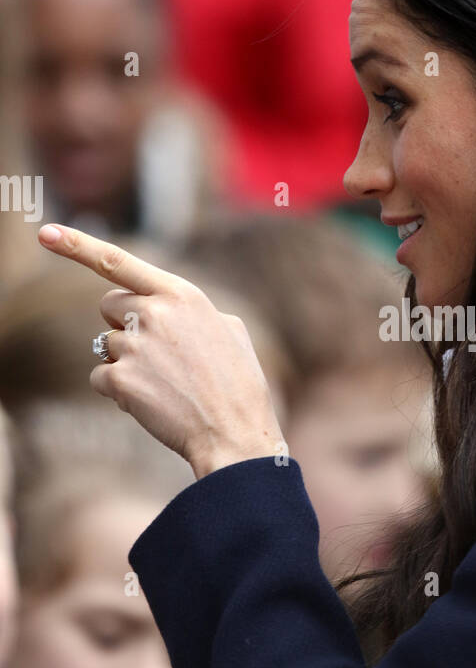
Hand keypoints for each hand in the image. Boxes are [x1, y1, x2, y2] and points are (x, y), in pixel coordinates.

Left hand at [37, 224, 285, 478]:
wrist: (234, 433)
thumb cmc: (238, 385)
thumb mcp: (230, 330)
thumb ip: (193, 311)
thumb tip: (172, 309)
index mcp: (181, 295)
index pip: (118, 261)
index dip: (77, 245)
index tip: (45, 234)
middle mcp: (154, 313)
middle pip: (109, 304)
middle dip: (124, 323)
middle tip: (157, 352)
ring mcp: (134, 346)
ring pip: (106, 345)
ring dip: (127, 362)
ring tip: (165, 384)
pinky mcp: (120, 379)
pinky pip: (100, 377)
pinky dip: (118, 391)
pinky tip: (151, 401)